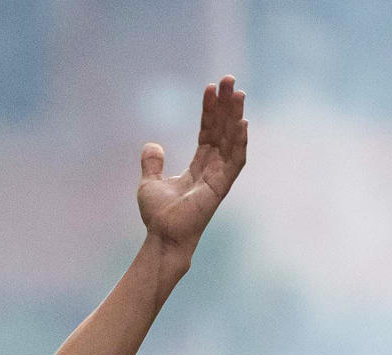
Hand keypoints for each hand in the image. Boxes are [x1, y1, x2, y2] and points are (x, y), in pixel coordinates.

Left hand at [137, 74, 245, 252]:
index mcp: (200, 165)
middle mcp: (213, 167)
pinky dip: (239, 141)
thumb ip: (153, 163)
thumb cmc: (158, 216)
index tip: (210, 87)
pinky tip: (242, 122)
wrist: (162, 237)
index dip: (210, 109)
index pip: (208, 130)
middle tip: (230, 79)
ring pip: (232, 139)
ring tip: (238, 92)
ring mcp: (220, 176)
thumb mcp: (150, 183)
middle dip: (227, 104)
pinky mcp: (222, 186)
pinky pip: (235, 160)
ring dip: (236, 115)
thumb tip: (152, 144)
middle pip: (223, 129)